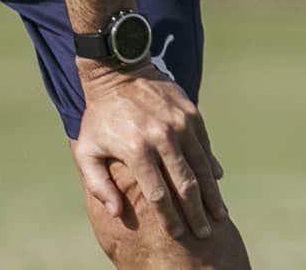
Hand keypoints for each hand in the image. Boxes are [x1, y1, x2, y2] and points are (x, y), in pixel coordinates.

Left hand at [73, 62, 226, 240]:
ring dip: (212, 194)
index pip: (158, 194)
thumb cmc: (99, 116)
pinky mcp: (191, 114)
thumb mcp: (86, 149)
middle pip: (185, 185)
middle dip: (197, 213)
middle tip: (204, 234)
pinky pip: (204, 147)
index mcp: (135, 150)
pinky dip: (210, 166)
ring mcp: (179, 124)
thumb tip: (116, 213)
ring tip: (219, 215)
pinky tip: (216, 183)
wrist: (117, 70)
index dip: (170, 218)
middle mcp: (161, 137)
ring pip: (202, 167)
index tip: (177, 234)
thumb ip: (98, 183)